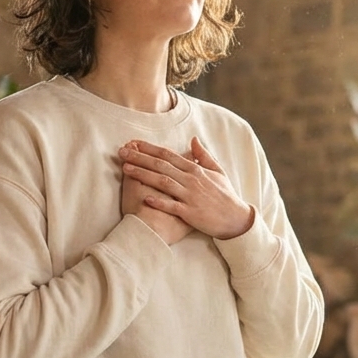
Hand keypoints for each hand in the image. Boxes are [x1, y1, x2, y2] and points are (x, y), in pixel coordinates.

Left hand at [119, 137, 255, 239]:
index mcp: (195, 169)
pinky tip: (145, 197)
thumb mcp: (218, 171)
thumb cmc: (225, 195)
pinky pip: (172, 206)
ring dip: (143, 174)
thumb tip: (193, 139)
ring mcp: (190, 196)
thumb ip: (204, 155)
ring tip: (126, 169)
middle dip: (139, 158)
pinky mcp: (190, 213)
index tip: (133, 143)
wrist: (235, 218)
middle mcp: (191, 180)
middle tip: (121, 152)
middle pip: (161, 165)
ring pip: (163, 182)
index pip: (168, 155)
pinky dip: (159, 201)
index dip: (149, 148)